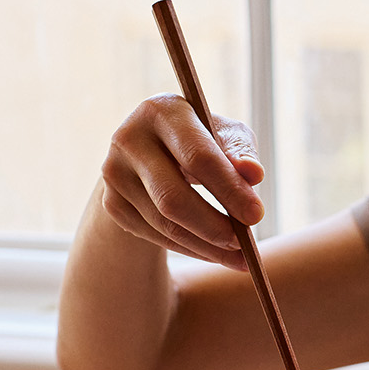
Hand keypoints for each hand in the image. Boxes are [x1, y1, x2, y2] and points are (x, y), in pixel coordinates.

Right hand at [100, 95, 263, 269]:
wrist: (151, 152)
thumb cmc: (200, 139)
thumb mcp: (224, 135)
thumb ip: (240, 151)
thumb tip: (253, 174)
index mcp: (161, 111)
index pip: (198, 157)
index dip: (229, 189)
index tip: (256, 215)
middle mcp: (128, 139)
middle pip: (173, 197)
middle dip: (214, 226)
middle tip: (246, 245)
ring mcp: (114, 173)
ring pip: (164, 223)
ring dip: (206, 246)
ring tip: (240, 258)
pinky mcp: (112, 203)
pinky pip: (155, 235)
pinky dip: (190, 248)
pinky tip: (215, 252)